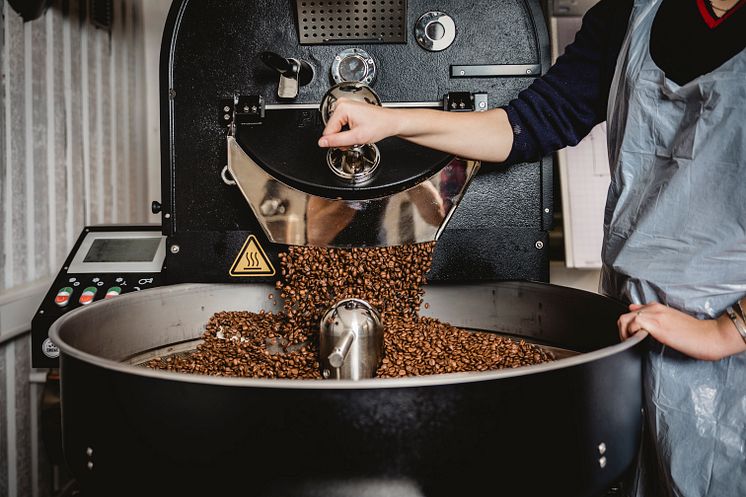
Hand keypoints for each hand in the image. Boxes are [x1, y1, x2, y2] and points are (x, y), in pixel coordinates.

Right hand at [318, 99, 398, 148]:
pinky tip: (356, 131)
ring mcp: (344, 105)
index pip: (328, 131)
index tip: (346, 144)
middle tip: (354, 140)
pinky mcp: (348, 109)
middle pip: (331, 129)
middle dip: (341, 138)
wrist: (390, 122)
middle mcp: (342, 104)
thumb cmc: (379, 125)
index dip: (336, 142)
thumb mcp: (357, 137)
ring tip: (356, 135)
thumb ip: (337, 141)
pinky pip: (340, 124)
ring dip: (344, 136)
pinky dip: (347, 131)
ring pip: (335, 128)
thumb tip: (322, 142)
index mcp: (342, 108)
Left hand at [617, 302, 745, 359]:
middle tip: (630, 343)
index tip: (631, 336)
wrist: (710, 336)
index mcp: (657, 308)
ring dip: (624, 333)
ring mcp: (655, 316)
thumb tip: (637, 314)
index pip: (632, 312)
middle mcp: (654, 309)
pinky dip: (631, 334)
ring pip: (625, 319)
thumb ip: (655, 319)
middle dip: (622, 331)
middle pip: (625, 316)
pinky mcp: (657, 325)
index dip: (628, 326)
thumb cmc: (694, 333)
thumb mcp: (671, 322)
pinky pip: (633, 325)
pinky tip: (639, 342)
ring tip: (633, 344)